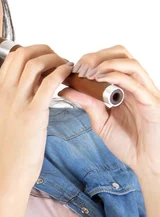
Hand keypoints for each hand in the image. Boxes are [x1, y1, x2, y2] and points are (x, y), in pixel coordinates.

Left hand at [58, 45, 159, 181]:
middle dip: (97, 56)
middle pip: (120, 53)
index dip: (89, 59)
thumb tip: (65, 89)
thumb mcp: (101, 121)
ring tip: (88, 74)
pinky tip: (100, 80)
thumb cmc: (128, 143)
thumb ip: (86, 103)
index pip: (109, 59)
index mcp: (124, 86)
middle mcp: (136, 84)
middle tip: (80, 68)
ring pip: (130, 62)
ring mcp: (145, 91)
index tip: (71, 69)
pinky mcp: (151, 102)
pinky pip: (136, 83)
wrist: (146, 163)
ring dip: (106, 63)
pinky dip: (117, 76)